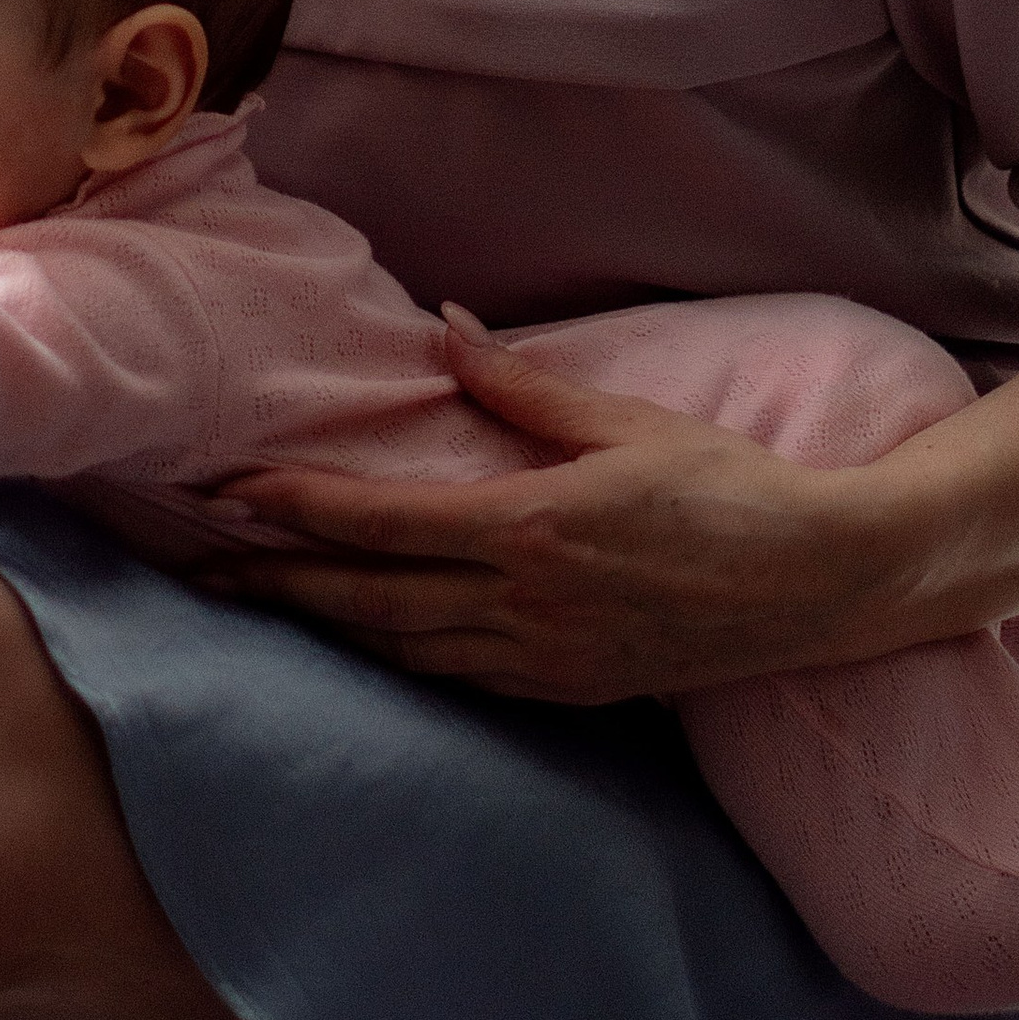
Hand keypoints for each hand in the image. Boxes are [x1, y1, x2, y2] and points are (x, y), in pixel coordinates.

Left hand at [195, 319, 905, 704]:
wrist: (818, 584)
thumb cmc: (727, 486)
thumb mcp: (626, 418)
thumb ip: (523, 384)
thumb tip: (445, 327)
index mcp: (532, 530)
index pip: (382, 525)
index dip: (298, 507)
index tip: (233, 488)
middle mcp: (524, 608)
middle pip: (369, 603)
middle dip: (276, 584)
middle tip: (200, 569)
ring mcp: (544, 662)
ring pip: (402, 651)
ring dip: (324, 627)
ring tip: (257, 603)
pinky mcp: (568, 693)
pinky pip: (455, 678)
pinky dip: (393, 656)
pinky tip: (363, 638)